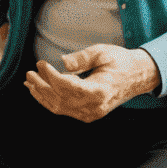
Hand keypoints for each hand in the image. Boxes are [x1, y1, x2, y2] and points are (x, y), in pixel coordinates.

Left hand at [25, 44, 160, 122]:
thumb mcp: (102, 53)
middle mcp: (94, 107)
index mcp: (100, 91)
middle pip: (61, 99)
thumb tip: (63, 62)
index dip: (51, 76)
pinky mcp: (88, 114)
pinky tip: (41, 92)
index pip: (68, 87)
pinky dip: (50, 101)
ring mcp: (91, 114)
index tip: (41, 64)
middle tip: (30, 73)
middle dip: (42, 86)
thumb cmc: (120, 62)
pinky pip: (65, 110)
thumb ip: (82, 58)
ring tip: (30, 83)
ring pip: (60, 108)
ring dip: (42, 95)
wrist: (137, 76)